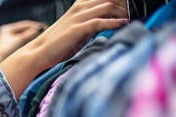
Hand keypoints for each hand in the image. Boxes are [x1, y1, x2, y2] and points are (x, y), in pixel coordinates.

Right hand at [0, 0, 127, 97]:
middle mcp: (79, 8)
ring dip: (122, 11)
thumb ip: (92, 24)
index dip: (119, 1)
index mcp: (79, 6)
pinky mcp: (78, 29)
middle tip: (136, 10)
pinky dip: (114, 22)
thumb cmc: (57, 45)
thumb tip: (110, 24)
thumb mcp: (78, 30)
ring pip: (107, 6)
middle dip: (124, 3)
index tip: (131, 7)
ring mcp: (78, 17)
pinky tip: (123, 23)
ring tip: (133, 17)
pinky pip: (100, 21)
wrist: (39, 53)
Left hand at [0, 20, 47, 66]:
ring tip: (43, 39)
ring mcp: (10, 41)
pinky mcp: (12, 48)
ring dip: (34, 37)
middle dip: (35, 31)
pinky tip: (36, 45)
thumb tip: (40, 28)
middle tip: (46, 33)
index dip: (36, 25)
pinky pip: (24, 43)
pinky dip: (30, 43)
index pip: (25, 24)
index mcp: (7, 29)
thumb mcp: (19, 40)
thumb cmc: (5, 52)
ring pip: (25, 37)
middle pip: (25, 30)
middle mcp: (8, 33)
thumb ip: (30, 33)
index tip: (46, 28)